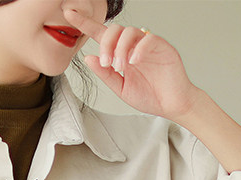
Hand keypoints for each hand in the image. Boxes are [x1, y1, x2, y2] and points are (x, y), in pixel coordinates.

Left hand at [64, 7, 200, 121]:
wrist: (171, 105)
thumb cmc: (150, 96)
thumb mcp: (120, 88)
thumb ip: (105, 74)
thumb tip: (88, 59)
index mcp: (122, 54)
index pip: (101, 34)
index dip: (85, 23)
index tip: (69, 13)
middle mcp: (134, 46)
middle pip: (115, 29)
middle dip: (105, 45)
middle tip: (106, 64)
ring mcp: (148, 45)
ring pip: (130, 32)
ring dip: (120, 48)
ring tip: (120, 66)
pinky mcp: (163, 47)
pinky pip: (148, 39)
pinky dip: (137, 49)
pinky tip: (133, 62)